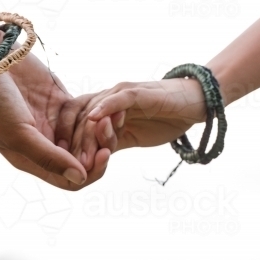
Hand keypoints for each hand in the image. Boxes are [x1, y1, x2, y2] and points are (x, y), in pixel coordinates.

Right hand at [0, 53, 98, 190]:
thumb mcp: (19, 134)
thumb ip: (49, 157)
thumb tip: (80, 178)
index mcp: (31, 160)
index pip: (69, 180)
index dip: (90, 172)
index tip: (102, 154)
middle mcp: (43, 145)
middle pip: (82, 160)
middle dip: (99, 149)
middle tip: (108, 130)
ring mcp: (52, 123)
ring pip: (86, 137)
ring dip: (101, 131)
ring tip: (110, 117)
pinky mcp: (59, 101)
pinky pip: (85, 114)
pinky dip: (97, 113)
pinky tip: (105, 106)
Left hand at [55, 78, 208, 189]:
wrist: (195, 103)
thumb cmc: (165, 118)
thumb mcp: (132, 136)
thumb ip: (111, 142)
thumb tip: (90, 161)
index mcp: (104, 107)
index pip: (75, 119)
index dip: (66, 140)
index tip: (64, 163)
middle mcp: (108, 97)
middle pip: (79, 117)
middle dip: (75, 144)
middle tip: (75, 167)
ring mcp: (122, 93)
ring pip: (94, 111)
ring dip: (87, 135)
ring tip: (85, 158)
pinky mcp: (138, 93)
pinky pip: (117, 99)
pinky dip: (105, 108)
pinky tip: (96, 120)